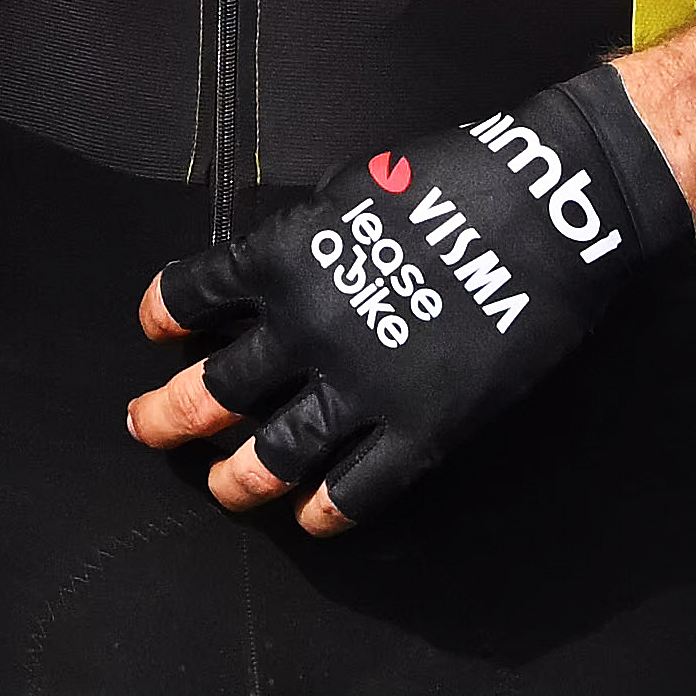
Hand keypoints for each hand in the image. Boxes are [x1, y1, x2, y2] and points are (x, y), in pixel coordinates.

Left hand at [124, 64, 688, 534]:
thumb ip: (304, 236)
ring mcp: (363, 387)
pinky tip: (309, 518)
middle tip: (146, 427)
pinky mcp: (423, 428)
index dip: (163, 315)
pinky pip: (359, 488)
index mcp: (282, 257)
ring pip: (274, 454)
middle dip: (168, 416)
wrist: (549, 205)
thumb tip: (278, 269)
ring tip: (221, 487)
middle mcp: (306, 329)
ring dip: (236, 478)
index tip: (156, 330)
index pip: (191, 295)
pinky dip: (326, 511)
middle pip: (213, 389)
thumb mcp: (351, 185)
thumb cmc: (456, 176)